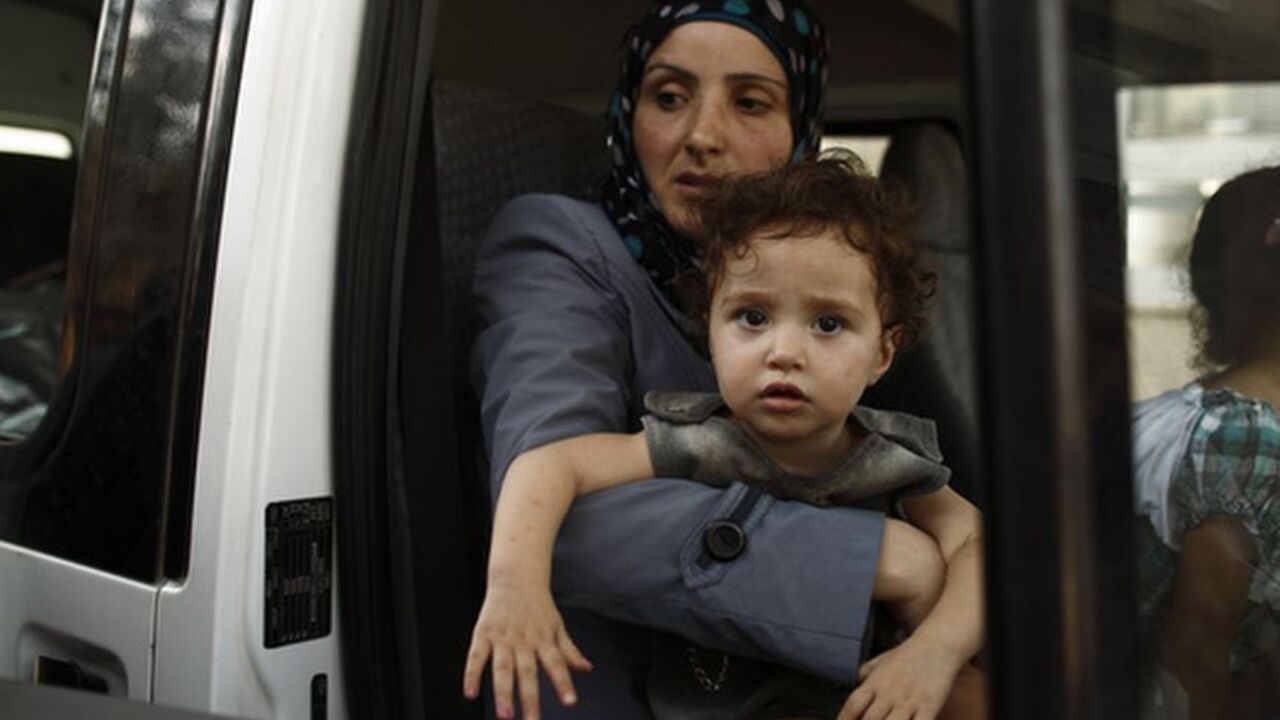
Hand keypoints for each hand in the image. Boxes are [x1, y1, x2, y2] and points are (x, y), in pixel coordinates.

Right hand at [462, 583, 592, 719]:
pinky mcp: (483, 635)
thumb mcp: (557, 626)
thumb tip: (586, 668)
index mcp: (543, 639)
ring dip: (503, 692)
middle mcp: (523, 641)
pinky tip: (470, 693)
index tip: (570, 702)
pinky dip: (471, 675)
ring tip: (505, 715)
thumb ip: (569, 651)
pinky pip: (475, 657)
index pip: (556, 664)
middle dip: (530, 698)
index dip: (563, 683)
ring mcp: (502, 639)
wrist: (516, 578)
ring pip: (502, 668)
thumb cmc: (537, 606)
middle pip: (527, 672)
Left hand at [837, 637, 962, 719]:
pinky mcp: (929, 707)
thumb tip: (855, 683)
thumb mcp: (882, 660)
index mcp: (875, 683)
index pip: (853, 705)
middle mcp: (889, 693)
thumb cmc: (908, 654)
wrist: (938, 644)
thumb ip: (866, 673)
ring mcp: (909, 702)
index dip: (844, 719)